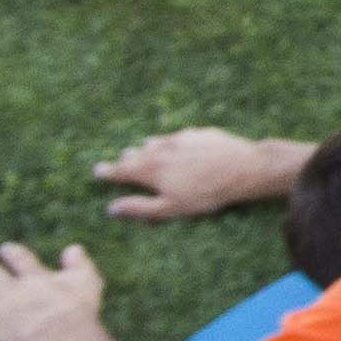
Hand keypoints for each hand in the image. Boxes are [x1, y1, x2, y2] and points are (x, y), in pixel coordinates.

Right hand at [94, 127, 297, 219]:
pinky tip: (175, 144)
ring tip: (143, 150)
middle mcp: (161, 149)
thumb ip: (139, 207)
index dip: (108, 171)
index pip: (121, 170)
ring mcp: (180, 138)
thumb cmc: (205, 194)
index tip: (97, 170)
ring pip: (156, 142)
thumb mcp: (170, 208)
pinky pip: (178, 136)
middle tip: (120, 161)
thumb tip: (111, 208)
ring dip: (147, 147)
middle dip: (127, 159)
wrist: (243, 168)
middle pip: (137, 153)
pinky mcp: (199, 132)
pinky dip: (170, 142)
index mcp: (150, 169)